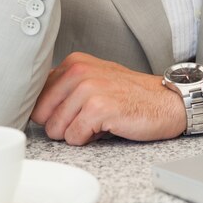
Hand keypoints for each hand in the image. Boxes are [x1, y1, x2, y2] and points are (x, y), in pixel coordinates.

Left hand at [31, 53, 186, 144]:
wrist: (167, 101)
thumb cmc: (131, 95)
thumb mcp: (95, 79)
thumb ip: (66, 87)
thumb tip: (35, 106)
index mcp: (74, 62)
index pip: (37, 96)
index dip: (52, 112)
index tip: (70, 112)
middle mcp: (78, 71)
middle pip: (42, 115)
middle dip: (61, 125)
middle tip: (88, 118)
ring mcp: (88, 88)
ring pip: (56, 129)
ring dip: (77, 133)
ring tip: (100, 120)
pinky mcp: (98, 108)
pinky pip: (74, 138)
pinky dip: (89, 140)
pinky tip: (107, 126)